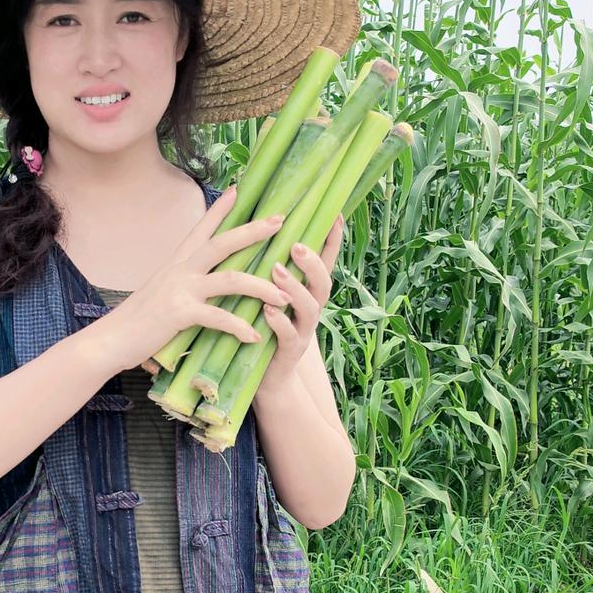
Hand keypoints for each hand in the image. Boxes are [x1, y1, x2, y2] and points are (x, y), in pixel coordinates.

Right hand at [94, 186, 292, 372]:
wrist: (109, 340)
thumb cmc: (136, 321)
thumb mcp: (160, 292)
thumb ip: (180, 284)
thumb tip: (197, 284)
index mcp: (176, 264)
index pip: (201, 229)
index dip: (220, 209)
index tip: (238, 189)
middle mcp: (179, 270)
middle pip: (222, 243)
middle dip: (253, 231)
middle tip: (280, 221)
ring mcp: (180, 289)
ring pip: (229, 279)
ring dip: (260, 287)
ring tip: (284, 297)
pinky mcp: (179, 313)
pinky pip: (218, 316)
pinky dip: (239, 327)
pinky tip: (254, 336)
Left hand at [259, 214, 344, 394]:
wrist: (265, 380)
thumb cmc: (262, 328)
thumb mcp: (269, 296)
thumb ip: (270, 271)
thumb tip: (259, 231)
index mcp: (306, 293)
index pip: (325, 262)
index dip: (332, 240)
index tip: (334, 212)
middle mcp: (310, 310)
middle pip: (323, 283)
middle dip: (314, 262)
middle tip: (296, 245)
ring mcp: (303, 332)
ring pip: (310, 308)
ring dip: (295, 287)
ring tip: (276, 270)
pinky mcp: (288, 353)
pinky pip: (289, 336)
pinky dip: (280, 322)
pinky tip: (268, 311)